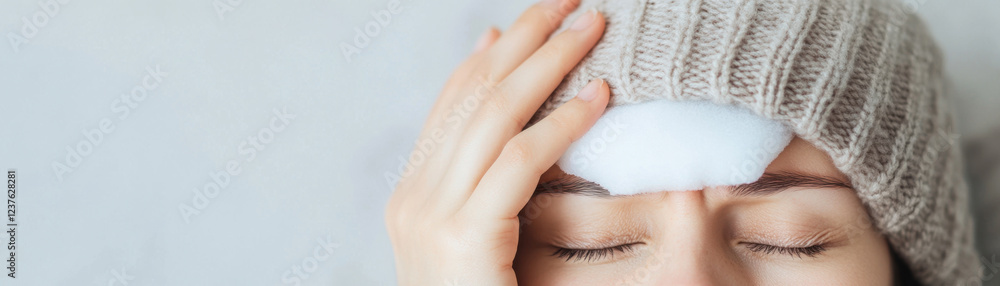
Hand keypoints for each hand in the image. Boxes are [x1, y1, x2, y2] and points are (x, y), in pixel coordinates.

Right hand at [384, 0, 607, 284]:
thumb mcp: (480, 249)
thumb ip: (491, 193)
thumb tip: (521, 135)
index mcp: (412, 198)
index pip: (452, 104)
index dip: (495, 55)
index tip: (535, 19)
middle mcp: (412, 199)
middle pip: (472, 94)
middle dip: (526, 39)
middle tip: (572, 3)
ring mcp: (431, 215)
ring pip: (496, 113)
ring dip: (551, 61)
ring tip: (593, 27)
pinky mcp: (465, 236)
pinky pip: (521, 160)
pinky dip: (564, 121)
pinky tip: (600, 96)